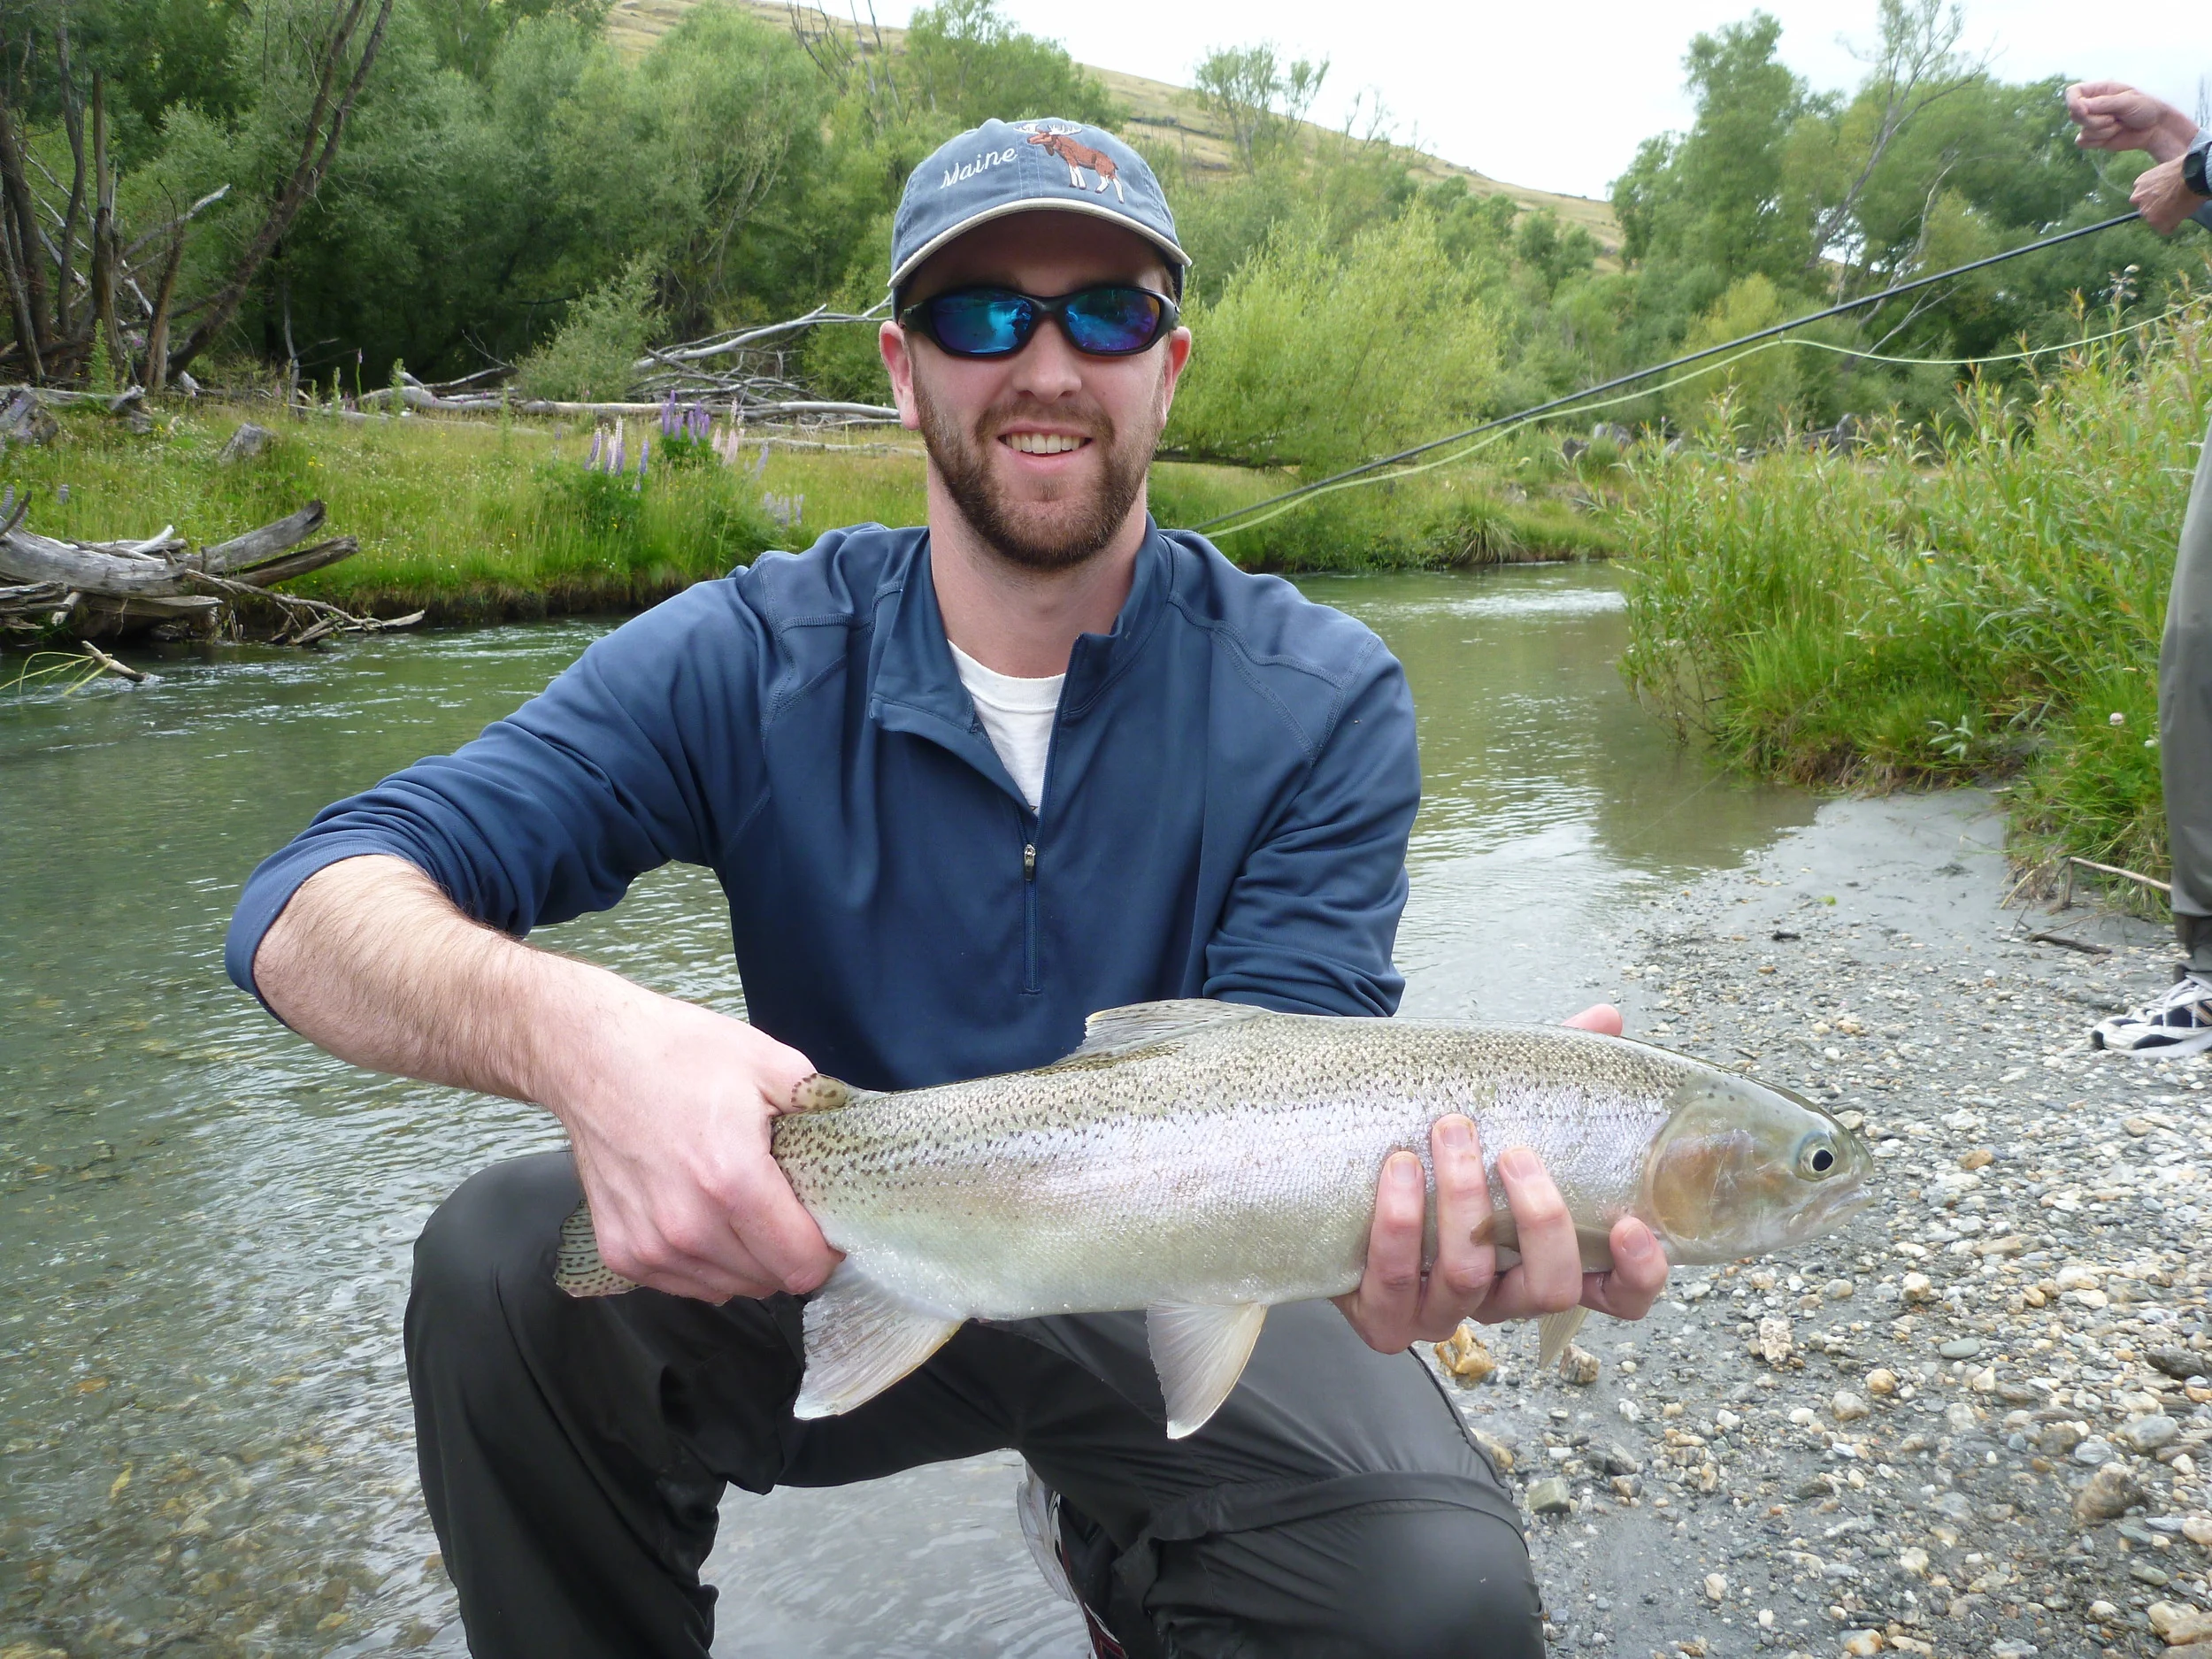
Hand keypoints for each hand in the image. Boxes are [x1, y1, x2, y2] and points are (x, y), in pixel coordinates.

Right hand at [556, 989, 840, 1303]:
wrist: (590, 1055)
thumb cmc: (678, 1053)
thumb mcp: (769, 1062)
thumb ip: (822, 1108)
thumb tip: (860, 1139)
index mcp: (732, 1181)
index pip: (803, 1265)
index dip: (829, 1250)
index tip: (830, 1224)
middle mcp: (688, 1226)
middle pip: (770, 1281)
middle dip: (790, 1251)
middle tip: (786, 1206)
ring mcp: (650, 1246)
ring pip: (730, 1289)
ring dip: (750, 1262)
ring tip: (744, 1208)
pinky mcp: (622, 1253)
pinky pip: (689, 1284)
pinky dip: (709, 1265)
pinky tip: (707, 1218)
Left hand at [1334, 1002, 1669, 1352]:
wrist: (1343, 1174)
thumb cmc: (1439, 1149)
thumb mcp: (1501, 1108)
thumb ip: (1555, 1072)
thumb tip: (1605, 1020)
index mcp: (1544, 1259)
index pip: (1617, 1295)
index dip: (1637, 1275)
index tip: (1629, 1225)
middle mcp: (1502, 1296)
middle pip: (1549, 1291)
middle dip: (1539, 1222)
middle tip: (1515, 1154)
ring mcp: (1443, 1313)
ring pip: (1468, 1281)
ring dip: (1461, 1206)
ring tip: (1448, 1134)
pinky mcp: (1384, 1317)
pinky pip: (1392, 1287)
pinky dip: (1397, 1228)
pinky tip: (1397, 1171)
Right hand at [2067, 80, 2197, 162]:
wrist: (2155, 127)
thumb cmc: (2146, 108)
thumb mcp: (2128, 101)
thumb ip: (2104, 103)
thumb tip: (2079, 107)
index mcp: (2099, 90)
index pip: (2072, 93)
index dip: (2073, 102)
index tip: (2084, 110)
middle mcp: (2092, 105)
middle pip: (2075, 115)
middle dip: (2094, 121)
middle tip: (2114, 119)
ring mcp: (2091, 122)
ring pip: (2081, 131)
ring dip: (2102, 131)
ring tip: (2119, 125)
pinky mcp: (2093, 137)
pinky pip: (2082, 142)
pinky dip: (2098, 141)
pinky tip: (2114, 134)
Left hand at [2134, 154, 2206, 234]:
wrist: (2191, 176)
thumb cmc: (2185, 170)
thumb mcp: (2164, 173)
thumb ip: (2158, 184)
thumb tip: (2164, 191)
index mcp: (2139, 183)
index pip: (2143, 197)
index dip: (2157, 198)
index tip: (2166, 197)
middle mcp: (2137, 198)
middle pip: (2146, 209)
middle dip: (2158, 208)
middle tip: (2173, 203)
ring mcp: (2145, 211)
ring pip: (2154, 220)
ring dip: (2165, 217)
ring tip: (2179, 207)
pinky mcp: (2155, 221)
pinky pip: (2165, 229)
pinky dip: (2173, 225)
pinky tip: (2182, 214)